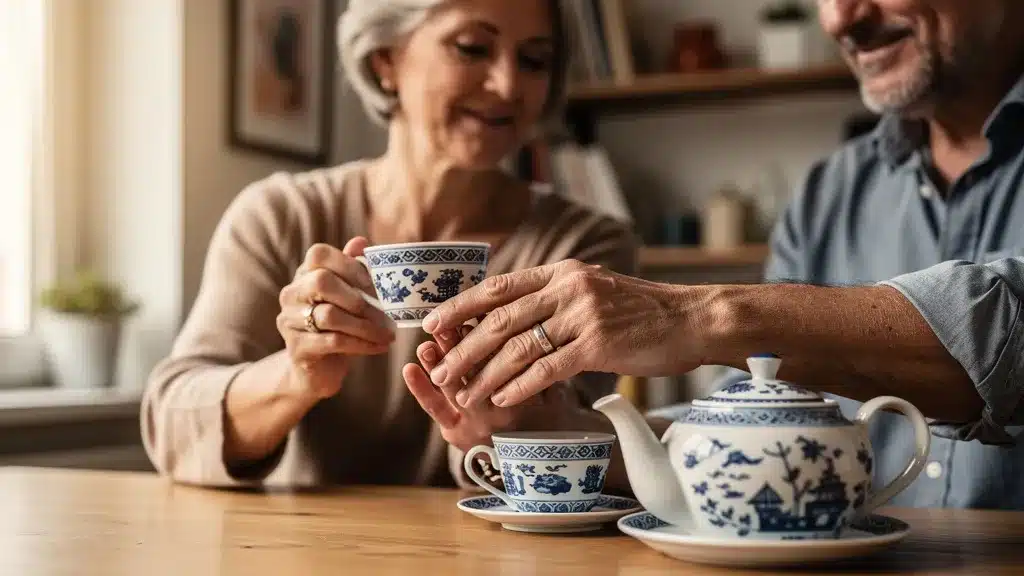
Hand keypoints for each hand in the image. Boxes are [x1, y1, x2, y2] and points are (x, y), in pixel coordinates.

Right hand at [277, 237, 395, 398]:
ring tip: (388, 334)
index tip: (375, 283)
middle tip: (384, 313)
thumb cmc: (337, 327)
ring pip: (329, 315)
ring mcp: (289, 321)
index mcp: (304, 275)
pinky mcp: (296, 348)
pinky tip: (380, 347)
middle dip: (358, 297)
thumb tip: (360, 241)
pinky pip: (333, 341)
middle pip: (320, 282)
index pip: (318, 255)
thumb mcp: (346, 298)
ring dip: (366, 325)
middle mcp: (291, 294)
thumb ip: (351, 270)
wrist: (317, 369)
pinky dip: (362, 344)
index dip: (349, 264)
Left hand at [403, 325, 569, 452]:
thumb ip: (541, 366)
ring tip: (427, 344)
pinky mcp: (454, 430)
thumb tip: (532, 328)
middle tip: (447, 325)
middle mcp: (498, 408)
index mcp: (524, 393)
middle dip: (459, 345)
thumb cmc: (542, 420)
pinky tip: (410, 368)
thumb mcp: (552, 394)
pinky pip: (435, 408)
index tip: (479, 316)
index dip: (491, 339)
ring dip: (438, 362)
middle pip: (476, 370)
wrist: (527, 464)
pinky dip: (420, 388)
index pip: (506, 360)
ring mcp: (473, 420)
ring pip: (453, 387)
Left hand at [421, 260, 703, 407]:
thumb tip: (514, 314)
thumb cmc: (643, 312)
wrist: (693, 319)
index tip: (431, 324)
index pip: (499, 287)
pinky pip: (547, 368)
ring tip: (463, 395)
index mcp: (563, 272)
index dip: (460, 306)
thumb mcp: (595, 291)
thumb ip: (557, 298)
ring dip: (485, 375)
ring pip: (518, 347)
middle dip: (463, 348)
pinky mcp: (598, 345)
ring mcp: (583, 315)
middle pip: (499, 319)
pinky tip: (502, 400)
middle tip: (438, 369)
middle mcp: (568, 288)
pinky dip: (520, 386)